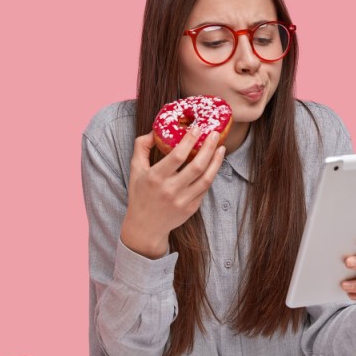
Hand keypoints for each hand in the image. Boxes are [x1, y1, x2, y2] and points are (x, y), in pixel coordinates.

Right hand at [120, 126, 224, 258]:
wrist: (145, 227)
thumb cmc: (140, 194)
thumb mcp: (135, 169)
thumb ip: (141, 147)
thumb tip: (154, 130)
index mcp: (155, 177)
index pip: (177, 156)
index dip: (189, 140)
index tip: (197, 128)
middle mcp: (170, 190)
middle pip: (197, 166)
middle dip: (208, 147)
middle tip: (214, 134)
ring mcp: (182, 201)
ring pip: (206, 178)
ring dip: (216, 162)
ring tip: (221, 148)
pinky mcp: (191, 208)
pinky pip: (205, 188)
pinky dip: (211, 174)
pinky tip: (214, 164)